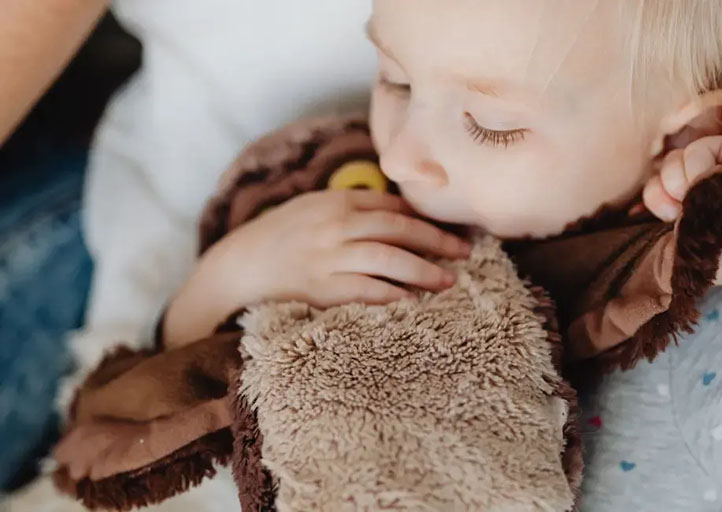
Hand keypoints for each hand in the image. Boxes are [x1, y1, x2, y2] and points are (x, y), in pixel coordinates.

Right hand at [163, 189, 469, 347]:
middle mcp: (335, 226)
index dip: (427, 219)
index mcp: (337, 202)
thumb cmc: (283, 237)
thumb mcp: (316, 208)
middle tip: (465, 253)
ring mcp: (328, 257)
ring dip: (423, 271)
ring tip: (448, 281)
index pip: (393, 207)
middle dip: (437, 241)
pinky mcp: (320, 289)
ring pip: (387, 259)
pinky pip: (366, 291)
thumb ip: (355, 207)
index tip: (454, 230)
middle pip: (398, 229)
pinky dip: (393, 296)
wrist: (238, 267)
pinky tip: (413, 302)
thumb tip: (403, 211)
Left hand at [642, 136, 721, 295]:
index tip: (670, 217)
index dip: (655, 202)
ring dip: (681, 184)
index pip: (655, 195)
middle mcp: (699, 185)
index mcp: (692, 209)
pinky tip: (716, 180)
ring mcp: (711, 165)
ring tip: (706, 198)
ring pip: (670, 162)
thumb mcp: (691, 255)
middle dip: (664, 195)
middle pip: (657, 176)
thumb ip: (665, 242)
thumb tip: (636, 219)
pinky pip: (691, 150)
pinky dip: (698, 167)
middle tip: (685, 209)